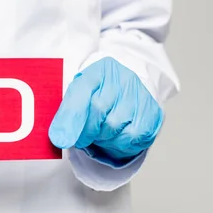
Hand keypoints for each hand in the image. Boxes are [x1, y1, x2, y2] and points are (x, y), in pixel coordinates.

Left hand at [48, 57, 162, 160]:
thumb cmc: (100, 95)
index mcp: (100, 69)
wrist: (130, 92)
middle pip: (97, 109)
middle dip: (85, 130)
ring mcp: (140, 95)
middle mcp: (123, 78)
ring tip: (101, 132)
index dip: (70, 118)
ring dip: (102, 137)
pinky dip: (118, 143)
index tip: (60, 140)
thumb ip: (67, 113)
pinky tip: (116, 135)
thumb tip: (59, 139)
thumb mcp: (79, 96)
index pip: (82, 90)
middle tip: (80, 138)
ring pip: (113, 126)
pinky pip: (130, 137)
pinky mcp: (153, 114)